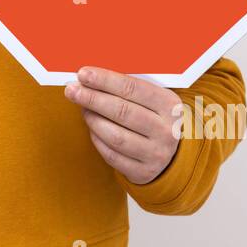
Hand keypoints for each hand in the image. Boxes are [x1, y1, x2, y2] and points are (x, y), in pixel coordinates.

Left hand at [64, 65, 184, 184]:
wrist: (173, 154)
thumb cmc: (155, 118)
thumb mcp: (153, 100)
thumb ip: (128, 88)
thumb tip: (91, 78)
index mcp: (170, 106)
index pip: (132, 88)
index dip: (105, 80)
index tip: (83, 74)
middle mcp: (166, 131)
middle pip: (122, 112)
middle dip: (92, 98)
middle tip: (72, 90)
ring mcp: (156, 154)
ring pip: (115, 136)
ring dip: (93, 120)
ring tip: (83, 109)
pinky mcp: (143, 172)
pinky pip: (112, 155)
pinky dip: (97, 140)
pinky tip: (92, 128)